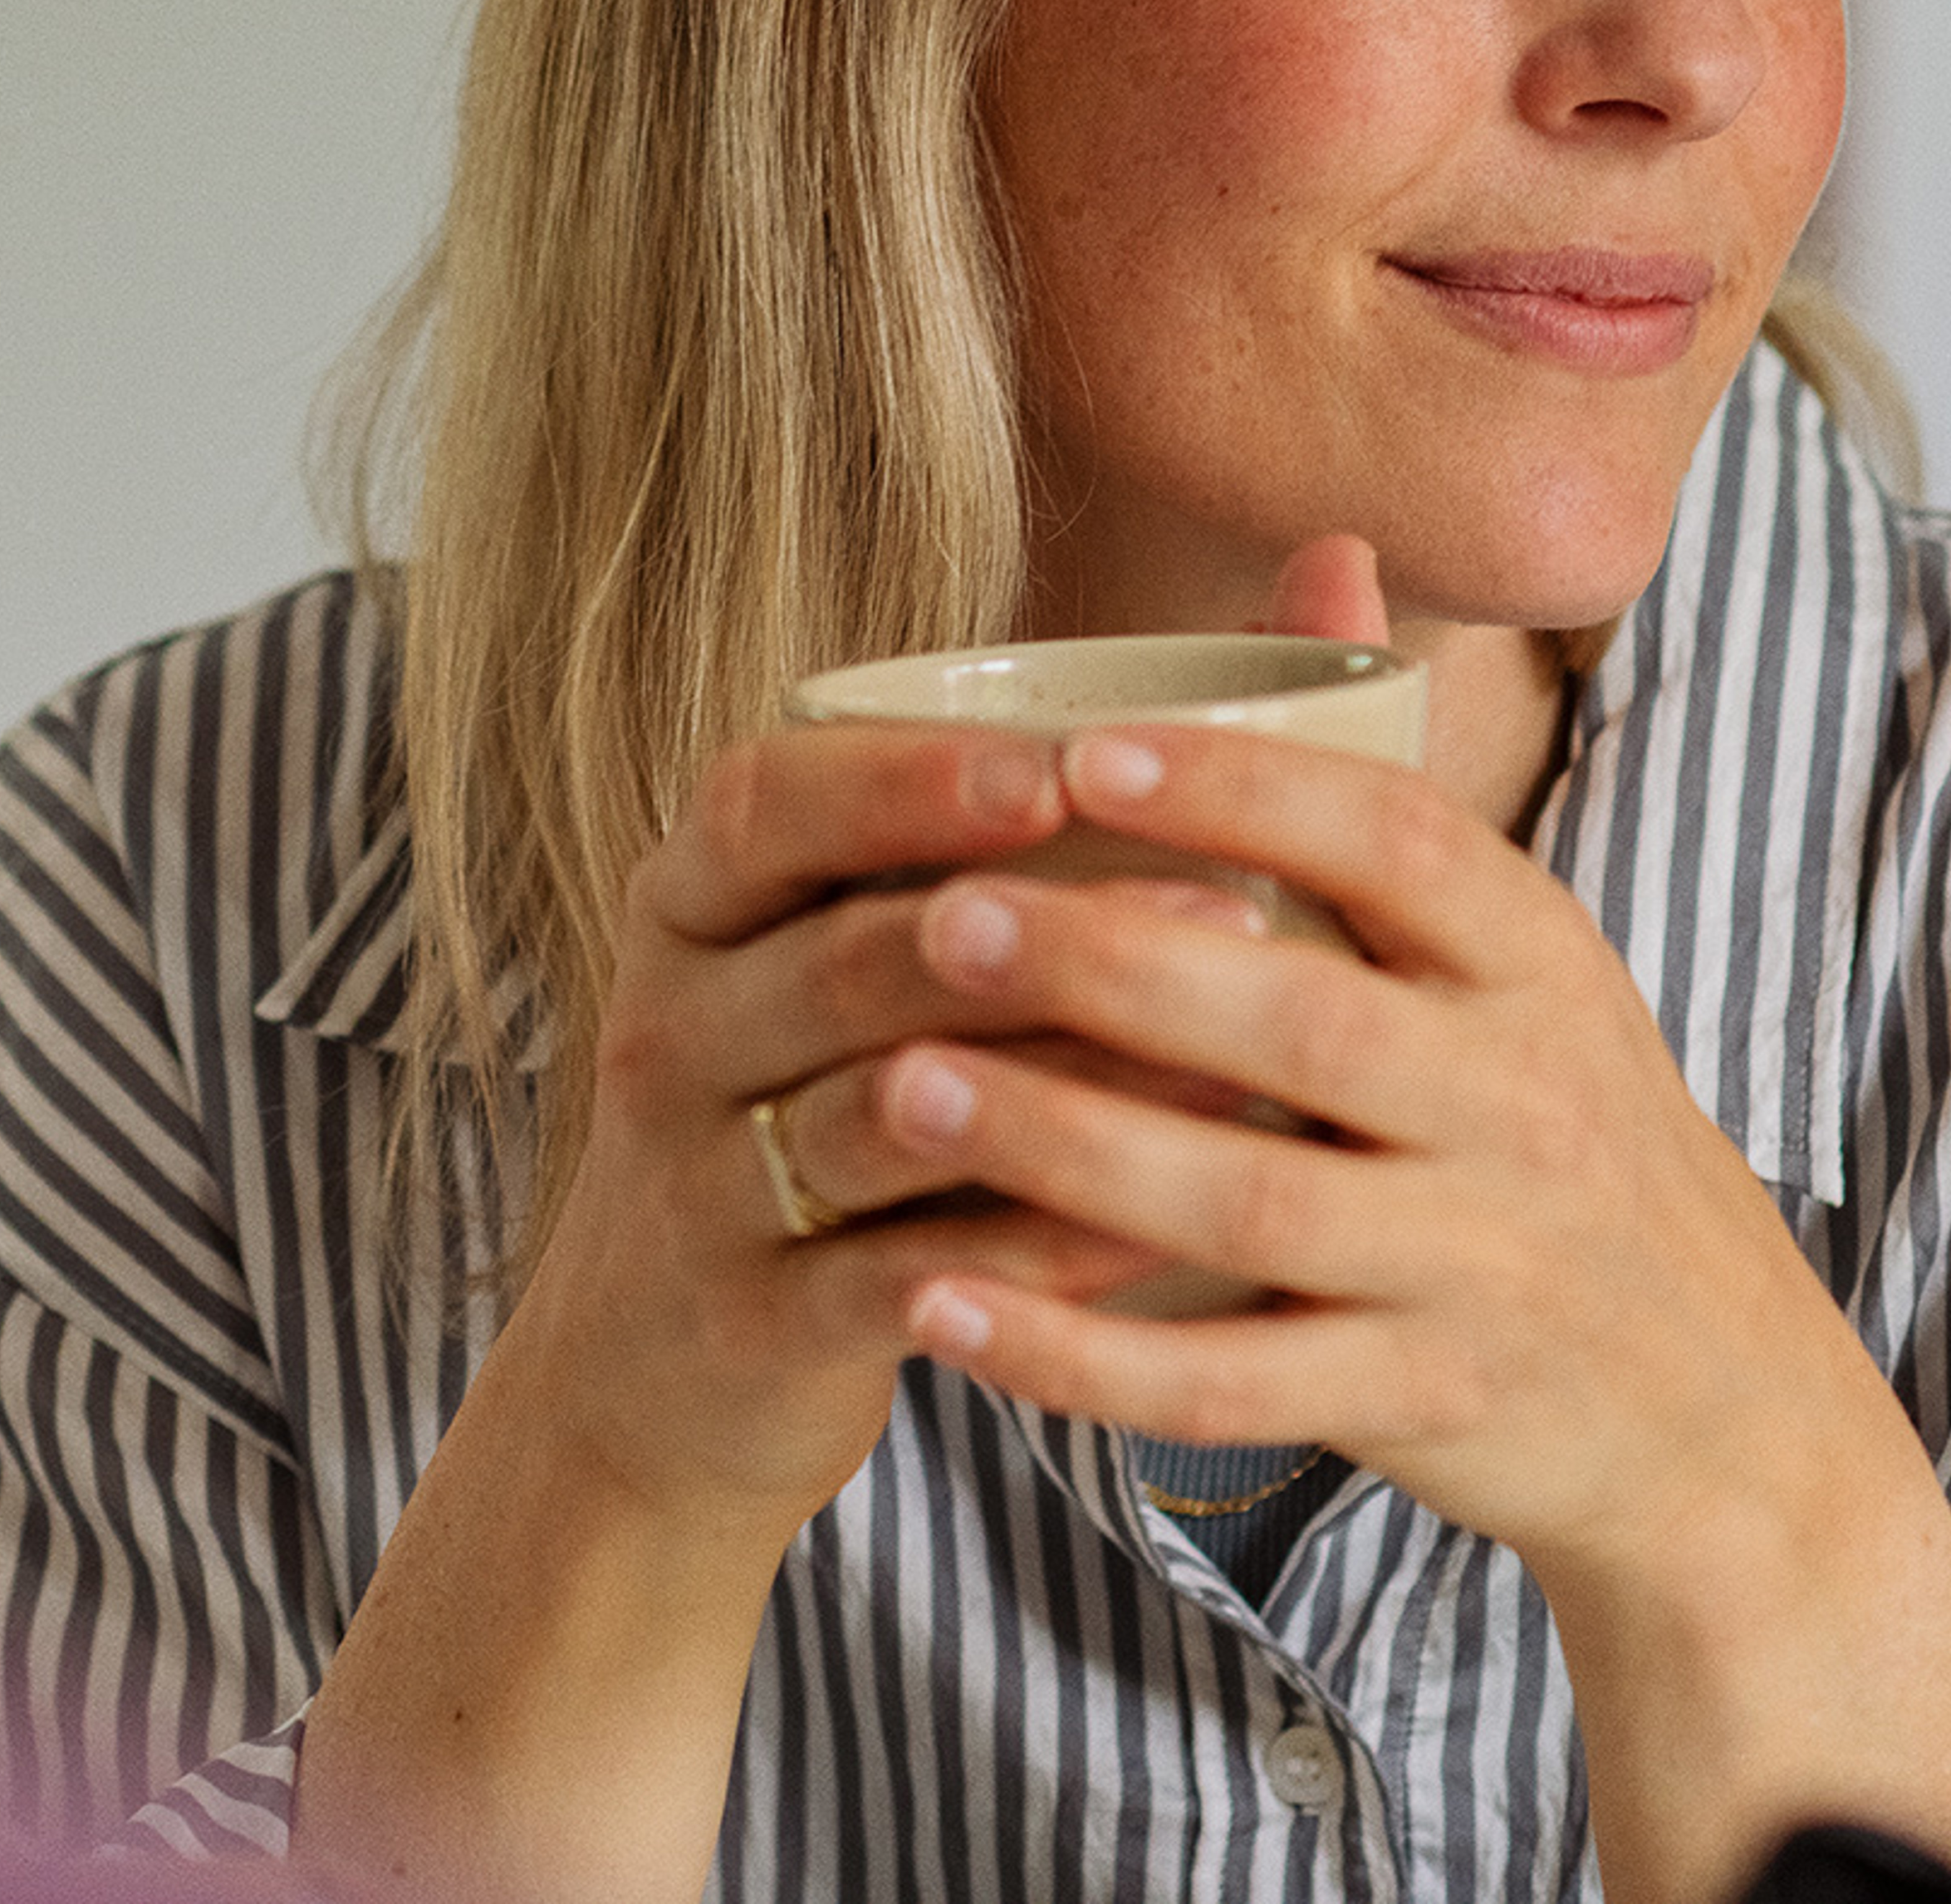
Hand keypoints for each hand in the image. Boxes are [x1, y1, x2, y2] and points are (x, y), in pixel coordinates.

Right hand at [503, 715, 1232, 1530]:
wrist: (645, 1369)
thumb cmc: (807, 1094)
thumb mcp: (830, 945)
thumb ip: (995, 811)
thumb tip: (1305, 580)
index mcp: (688, 902)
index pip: (764, 804)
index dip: (904, 783)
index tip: (1059, 767)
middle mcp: (672, 1026)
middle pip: (844, 959)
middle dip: (1039, 930)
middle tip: (1231, 906)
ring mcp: (697, 1179)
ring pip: (884, 1117)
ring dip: (1067, 1086)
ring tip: (1236, 1065)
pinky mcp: (750, 1320)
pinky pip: (901, 1278)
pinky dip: (1035, 1253)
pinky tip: (1165, 1236)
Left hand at [784, 546, 1950, 1901]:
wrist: (1730, 1416)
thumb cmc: (1564, 1131)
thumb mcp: (1519, 957)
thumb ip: (1391, 772)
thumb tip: (1325, 547)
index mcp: (1535, 964)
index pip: (1400, 844)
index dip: (1243, 792)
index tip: (1078, 752)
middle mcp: (1520, 1107)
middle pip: (1304, 1028)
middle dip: (1109, 969)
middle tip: (933, 918)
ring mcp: (1478, 1270)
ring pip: (1249, 1210)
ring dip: (1061, 1150)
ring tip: (897, 1087)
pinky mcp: (1423, 1410)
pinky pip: (1230, 1388)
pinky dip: (1076, 1359)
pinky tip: (935, 1308)